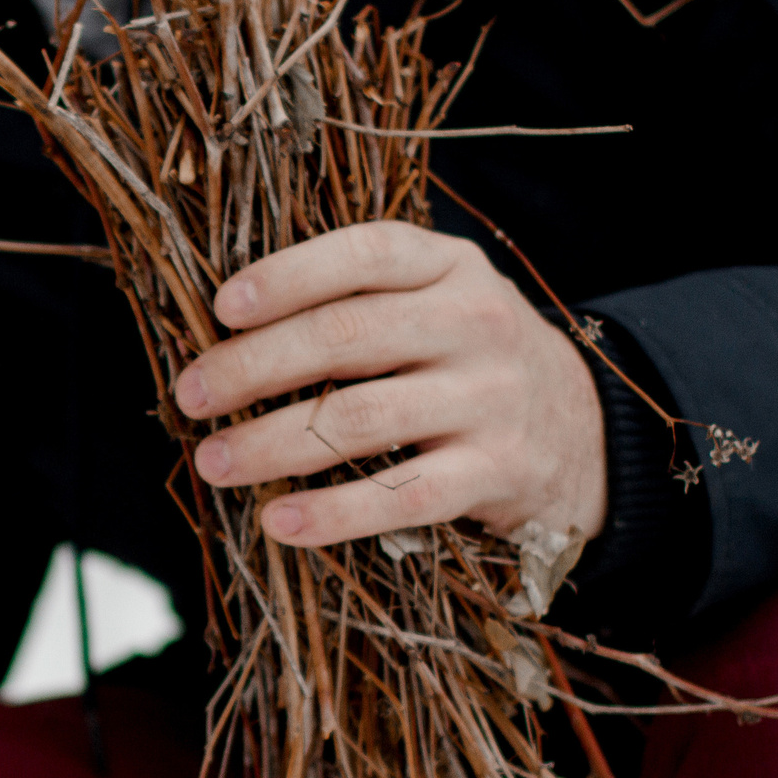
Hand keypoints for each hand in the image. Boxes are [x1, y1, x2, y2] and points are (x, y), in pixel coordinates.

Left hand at [172, 222, 607, 549]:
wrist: (586, 429)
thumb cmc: (466, 358)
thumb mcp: (435, 300)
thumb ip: (357, 300)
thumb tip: (224, 333)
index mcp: (448, 266)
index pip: (362, 255)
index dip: (288, 276)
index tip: (223, 307)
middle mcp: (475, 322)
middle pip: (347, 338)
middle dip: (254, 367)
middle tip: (191, 396)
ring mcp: (491, 398)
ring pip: (363, 419)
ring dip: (273, 443)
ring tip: (214, 462)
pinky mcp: (499, 471)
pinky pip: (404, 495)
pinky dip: (335, 513)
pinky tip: (280, 522)